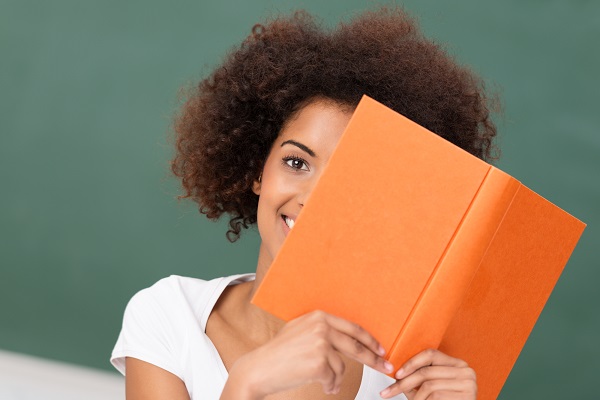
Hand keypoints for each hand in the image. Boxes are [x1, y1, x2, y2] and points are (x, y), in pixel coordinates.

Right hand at [222, 310, 392, 398]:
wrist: (259, 368)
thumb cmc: (279, 353)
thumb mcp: (301, 331)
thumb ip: (322, 329)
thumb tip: (349, 337)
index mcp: (319, 316)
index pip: (353, 328)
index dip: (370, 340)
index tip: (381, 350)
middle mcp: (321, 326)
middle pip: (356, 345)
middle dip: (374, 359)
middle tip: (387, 368)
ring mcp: (320, 343)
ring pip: (343, 366)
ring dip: (336, 378)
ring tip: (326, 383)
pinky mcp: (319, 362)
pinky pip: (334, 378)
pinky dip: (330, 386)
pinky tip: (322, 386)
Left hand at [380, 349, 476, 399]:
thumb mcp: (432, 387)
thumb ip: (419, 377)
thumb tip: (397, 374)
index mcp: (457, 364)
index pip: (430, 354)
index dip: (411, 363)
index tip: (396, 374)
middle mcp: (466, 371)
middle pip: (426, 371)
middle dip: (404, 383)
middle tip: (388, 392)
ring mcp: (468, 384)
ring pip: (428, 385)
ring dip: (415, 397)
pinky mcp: (467, 397)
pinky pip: (435, 397)